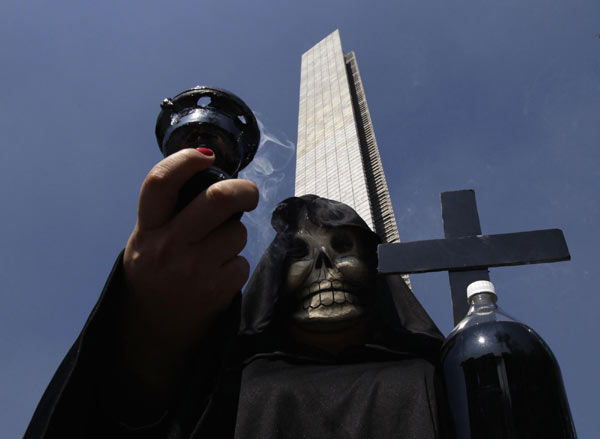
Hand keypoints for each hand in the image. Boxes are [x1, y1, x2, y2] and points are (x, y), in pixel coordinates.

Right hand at [121, 148, 257, 385]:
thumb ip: (170, 214)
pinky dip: (235, 266)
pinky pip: (242, 261)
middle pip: (217, 199)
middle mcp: (168, 247)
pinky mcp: (218, 290)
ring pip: (237, 232)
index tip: (206, 156)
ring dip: (234, 238)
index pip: (160, 183)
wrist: (152, 334)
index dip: (184, 161)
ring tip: (214, 255)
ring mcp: (194, 270)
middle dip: (243, 190)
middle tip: (249, 195)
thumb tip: (211, 176)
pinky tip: (217, 278)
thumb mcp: (147, 241)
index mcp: (147, 230)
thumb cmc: (154, 277)